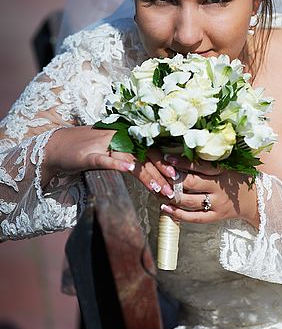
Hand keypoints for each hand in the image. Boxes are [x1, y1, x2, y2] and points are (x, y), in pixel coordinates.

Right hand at [43, 126, 176, 198]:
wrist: (58, 146)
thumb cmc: (88, 150)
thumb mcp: (112, 152)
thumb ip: (130, 158)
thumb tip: (151, 171)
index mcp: (126, 138)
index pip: (150, 150)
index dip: (164, 163)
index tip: (177, 177)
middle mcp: (119, 138)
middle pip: (145, 156)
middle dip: (160, 174)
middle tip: (172, 191)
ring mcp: (104, 145)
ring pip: (130, 159)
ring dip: (145, 174)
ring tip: (157, 188)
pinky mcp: (89, 154)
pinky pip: (106, 159)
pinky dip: (118, 164)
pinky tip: (128, 170)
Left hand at [159, 156, 259, 228]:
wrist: (256, 200)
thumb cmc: (238, 178)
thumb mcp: (230, 165)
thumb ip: (212, 161)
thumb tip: (189, 150)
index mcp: (223, 171)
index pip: (200, 165)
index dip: (182, 162)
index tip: (167, 157)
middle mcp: (219, 188)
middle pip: (192, 183)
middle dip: (173, 179)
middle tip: (160, 175)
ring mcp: (217, 204)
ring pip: (190, 201)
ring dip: (172, 196)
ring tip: (159, 190)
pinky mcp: (216, 217)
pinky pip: (195, 218)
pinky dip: (178, 214)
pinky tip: (165, 208)